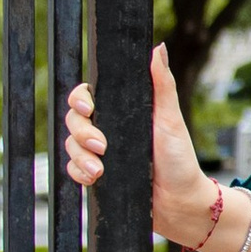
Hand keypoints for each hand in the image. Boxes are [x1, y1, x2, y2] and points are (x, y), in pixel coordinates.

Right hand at [61, 44, 220, 251]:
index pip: (88, 95)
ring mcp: (100, 153)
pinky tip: (95, 178)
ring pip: (71, 145)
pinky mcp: (96, 176)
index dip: (81, 98)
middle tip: (102, 146)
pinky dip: (79, 173)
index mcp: (123, 111)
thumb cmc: (180, 159)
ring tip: (100, 169)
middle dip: (82, 132)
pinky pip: (73, 170)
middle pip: (74, 119)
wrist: (180, 203)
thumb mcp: (171, 119)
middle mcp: (108, 129)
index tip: (90, 108)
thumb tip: (157, 48)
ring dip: (80, 156)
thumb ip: (162, 84)